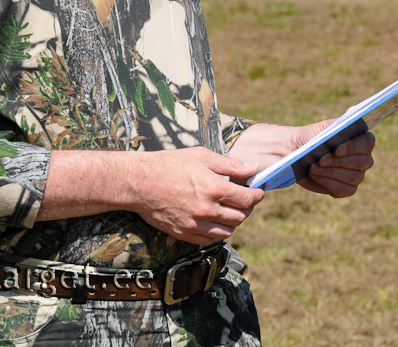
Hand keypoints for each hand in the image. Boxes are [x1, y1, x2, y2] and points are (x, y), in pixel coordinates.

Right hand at [129, 148, 263, 245]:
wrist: (139, 181)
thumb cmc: (169, 164)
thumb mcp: (202, 156)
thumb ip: (230, 165)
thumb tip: (252, 167)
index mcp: (213, 188)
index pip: (247, 199)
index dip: (257, 195)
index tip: (259, 192)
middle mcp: (205, 209)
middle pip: (239, 217)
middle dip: (247, 209)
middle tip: (245, 200)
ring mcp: (194, 224)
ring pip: (226, 232)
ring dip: (233, 223)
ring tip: (231, 211)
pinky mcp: (183, 233)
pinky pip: (209, 241)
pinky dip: (217, 233)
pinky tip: (215, 222)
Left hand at [293, 120, 375, 197]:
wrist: (295, 154)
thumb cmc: (311, 138)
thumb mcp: (322, 128)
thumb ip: (339, 122)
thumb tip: (354, 110)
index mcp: (360, 140)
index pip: (367, 143)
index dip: (353, 147)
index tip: (336, 149)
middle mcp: (363, 158)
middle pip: (362, 162)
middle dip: (339, 162)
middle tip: (321, 160)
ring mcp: (357, 175)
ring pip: (353, 177)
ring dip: (331, 172)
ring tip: (314, 167)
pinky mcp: (346, 189)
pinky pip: (344, 190)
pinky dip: (329, 183)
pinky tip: (317, 175)